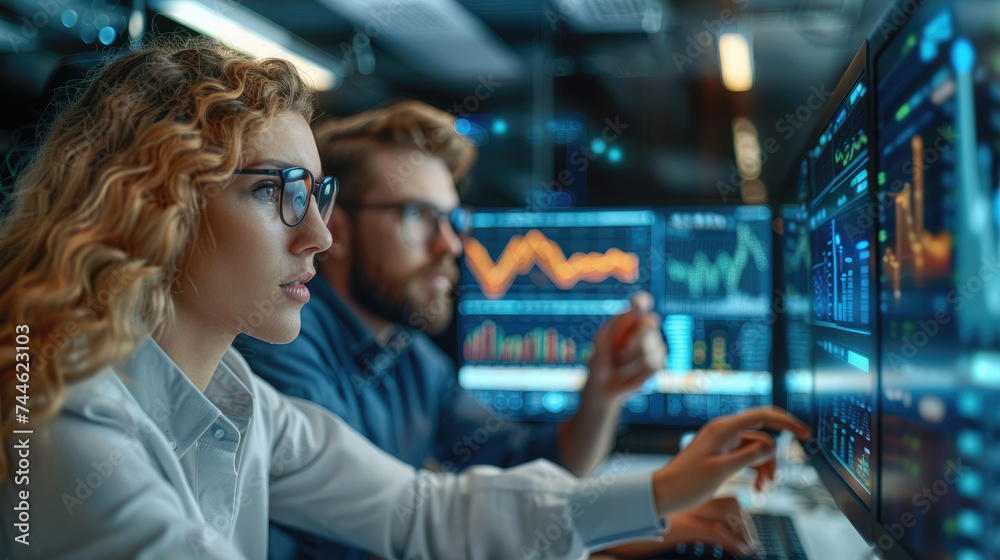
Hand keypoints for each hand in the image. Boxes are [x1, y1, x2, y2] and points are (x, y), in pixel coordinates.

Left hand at [583, 291, 665, 405]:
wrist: (603, 388)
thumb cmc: (600, 360)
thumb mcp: (603, 340)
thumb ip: (619, 323)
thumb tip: (638, 307)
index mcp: (629, 320)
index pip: (640, 303)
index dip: (642, 301)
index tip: (639, 303)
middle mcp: (645, 330)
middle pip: (650, 322)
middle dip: (635, 335)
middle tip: (619, 350)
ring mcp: (654, 346)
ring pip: (650, 344)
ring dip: (630, 356)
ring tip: (619, 364)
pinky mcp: (658, 364)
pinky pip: (650, 363)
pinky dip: (635, 371)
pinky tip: (628, 374)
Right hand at [604, 497, 755, 557]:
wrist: (614, 526)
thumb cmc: (636, 531)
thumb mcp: (665, 525)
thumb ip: (682, 524)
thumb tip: (697, 535)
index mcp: (686, 500)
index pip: (721, 496)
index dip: (738, 514)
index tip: (746, 529)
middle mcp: (688, 503)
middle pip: (729, 502)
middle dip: (745, 522)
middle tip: (751, 541)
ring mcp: (686, 513)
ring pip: (728, 513)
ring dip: (743, 532)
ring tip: (749, 547)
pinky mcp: (684, 528)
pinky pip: (717, 532)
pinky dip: (734, 542)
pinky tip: (742, 552)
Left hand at [652, 407, 809, 516]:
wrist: (665, 492)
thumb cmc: (688, 482)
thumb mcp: (723, 470)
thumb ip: (749, 456)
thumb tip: (773, 444)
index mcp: (724, 429)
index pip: (763, 416)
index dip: (787, 422)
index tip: (805, 434)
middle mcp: (724, 431)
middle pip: (762, 436)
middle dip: (772, 458)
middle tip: (771, 482)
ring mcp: (722, 441)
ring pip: (756, 449)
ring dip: (764, 467)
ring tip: (762, 489)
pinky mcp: (721, 453)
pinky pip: (746, 456)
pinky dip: (754, 469)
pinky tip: (756, 487)